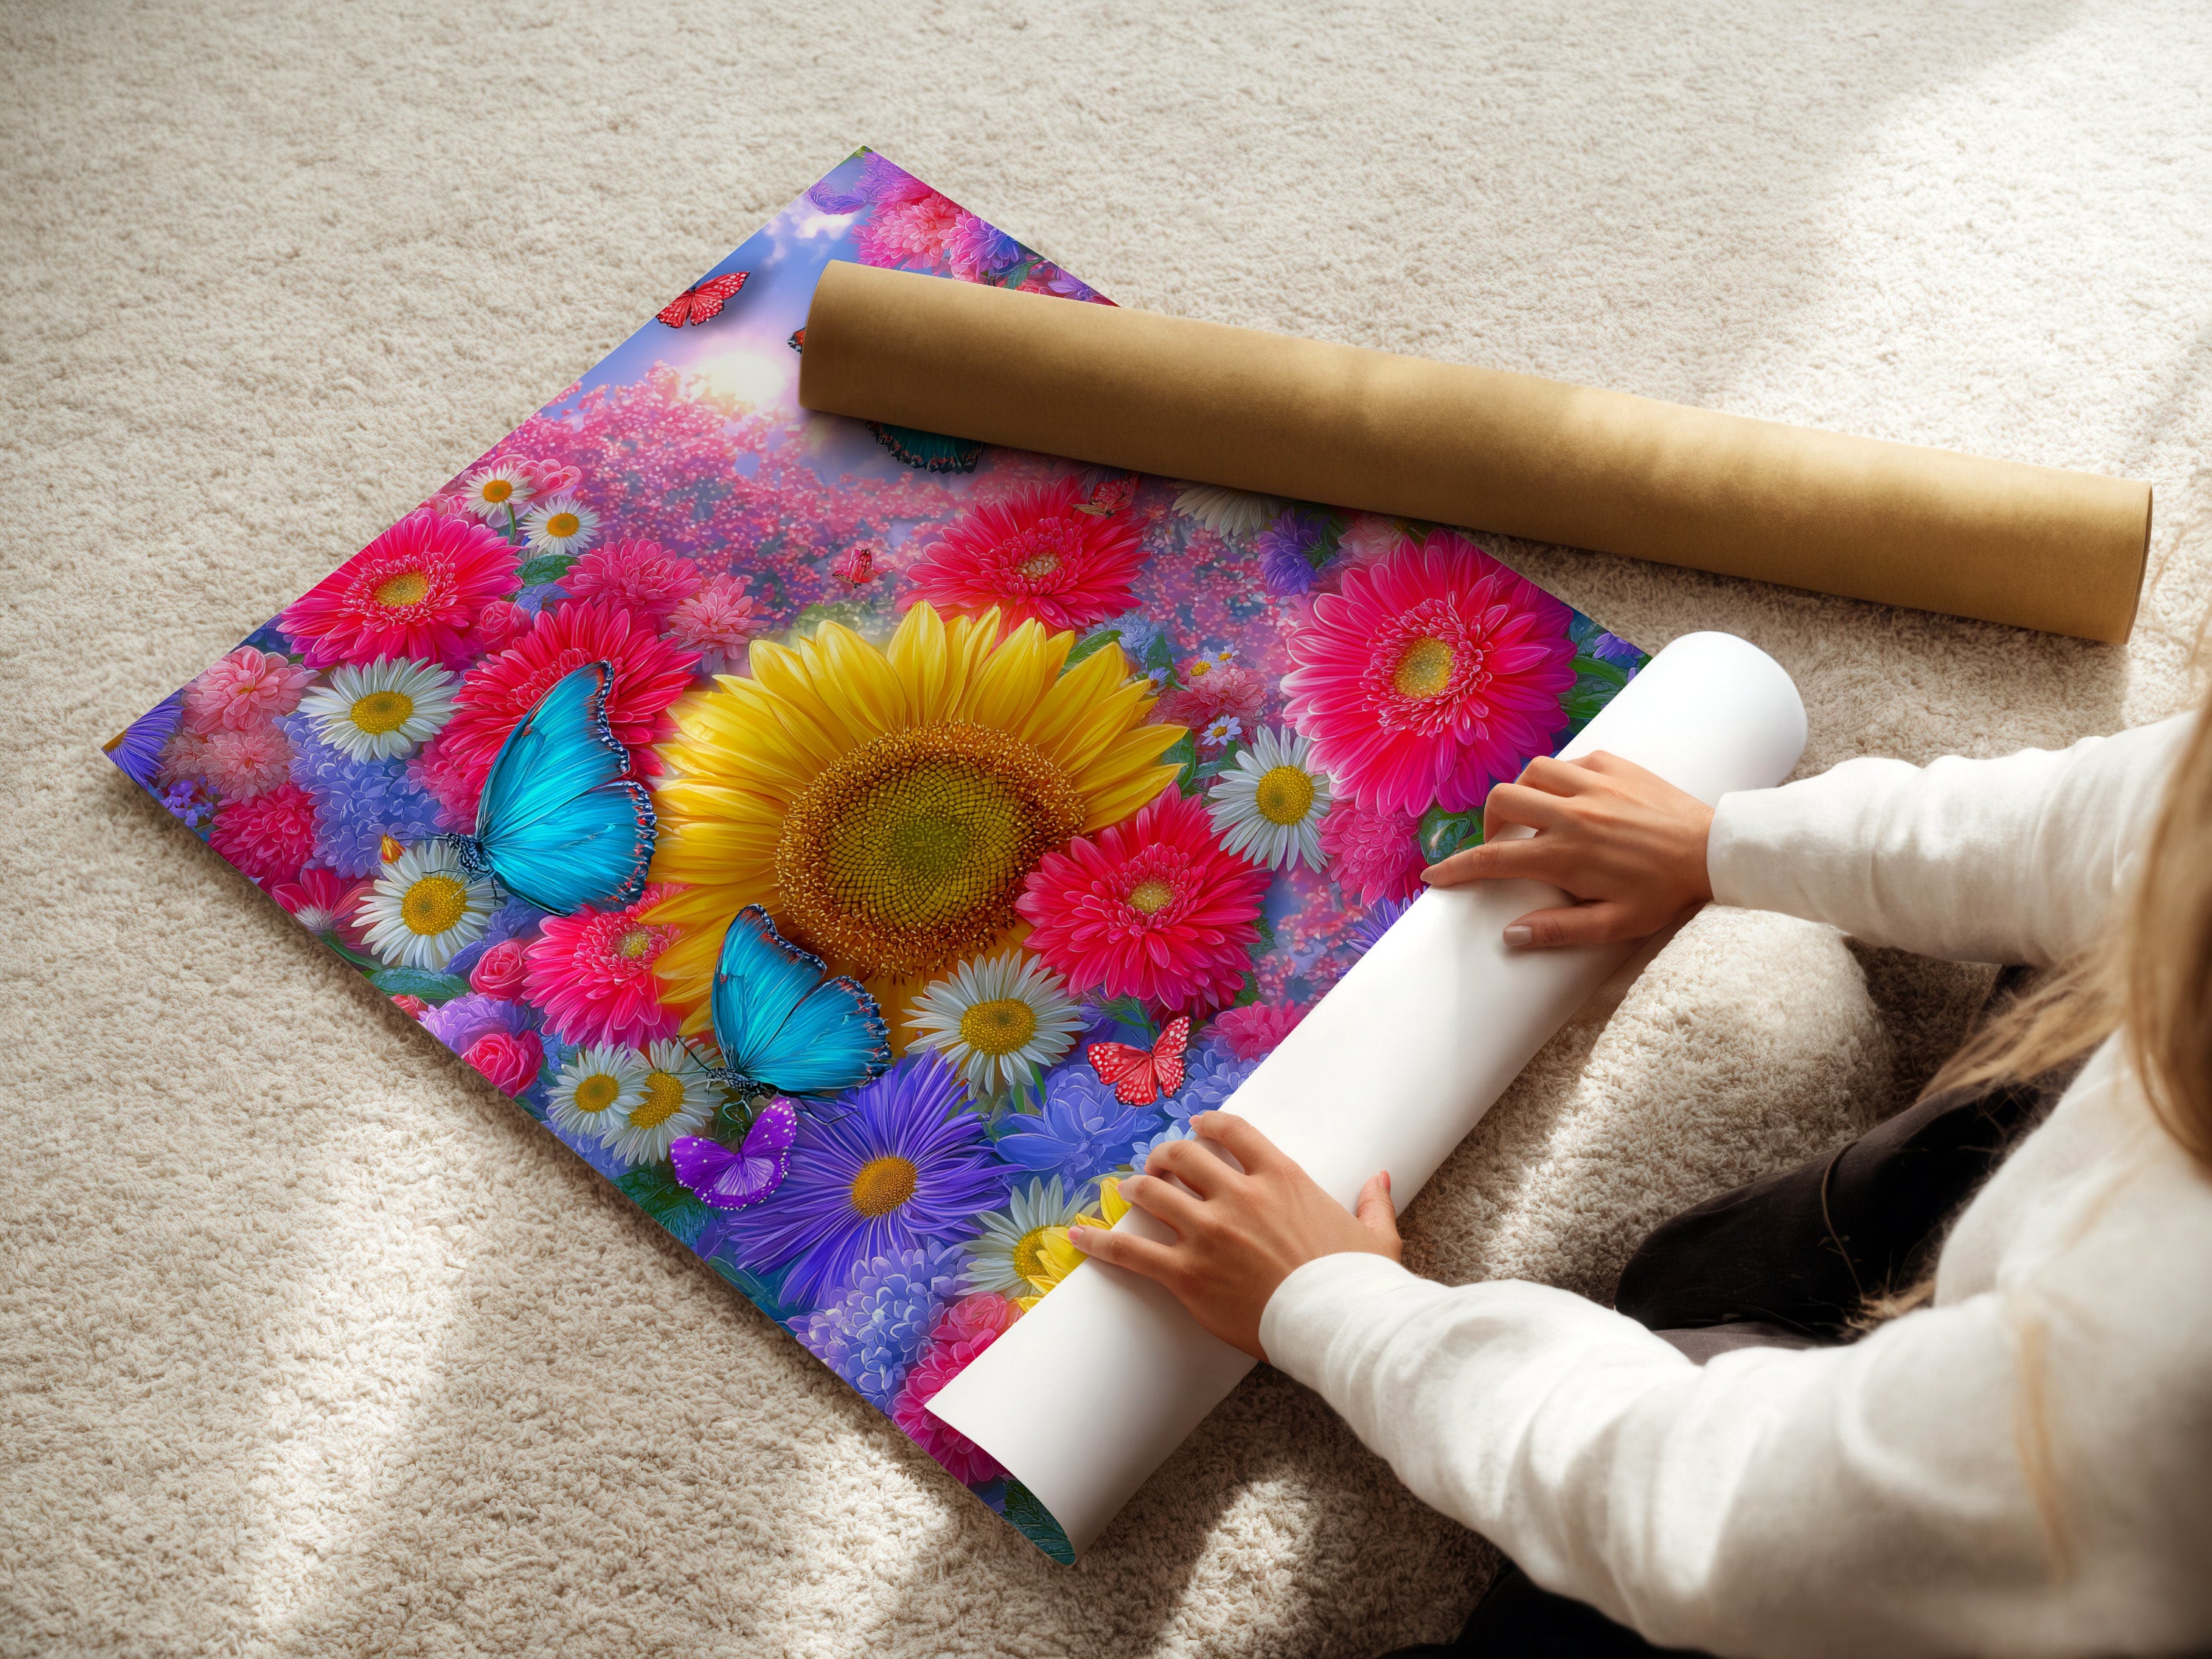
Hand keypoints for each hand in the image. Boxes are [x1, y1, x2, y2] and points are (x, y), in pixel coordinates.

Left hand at [1067, 1112, 1399, 1360]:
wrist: (1339, 1326)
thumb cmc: (1359, 1284)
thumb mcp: (1375, 1236)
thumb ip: (1372, 1202)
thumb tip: (1380, 1178)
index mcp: (1281, 1178)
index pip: (1232, 1132)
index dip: (1208, 1125)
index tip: (1198, 1126)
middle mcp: (1239, 1196)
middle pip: (1183, 1157)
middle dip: (1165, 1156)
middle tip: (1159, 1164)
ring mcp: (1208, 1233)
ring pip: (1153, 1193)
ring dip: (1136, 1188)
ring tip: (1126, 1190)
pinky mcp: (1187, 1274)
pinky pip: (1131, 1251)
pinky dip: (1099, 1241)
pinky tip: (1077, 1234)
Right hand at [1420, 751, 1713, 948]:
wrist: (1714, 851)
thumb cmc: (1665, 893)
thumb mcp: (1615, 924)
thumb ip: (1560, 930)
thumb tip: (1510, 934)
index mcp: (1566, 855)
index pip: (1493, 859)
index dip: (1457, 868)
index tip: (1435, 877)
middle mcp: (1572, 813)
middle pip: (1502, 801)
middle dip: (1489, 822)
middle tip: (1501, 843)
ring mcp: (1593, 784)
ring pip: (1532, 772)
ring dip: (1523, 793)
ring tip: (1535, 816)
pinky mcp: (1615, 765)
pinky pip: (1571, 761)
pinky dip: (1561, 778)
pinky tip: (1574, 798)